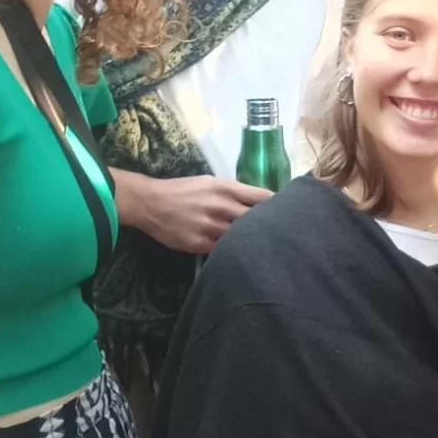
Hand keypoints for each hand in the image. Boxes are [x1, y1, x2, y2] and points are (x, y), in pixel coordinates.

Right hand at [137, 174, 272, 254]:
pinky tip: (240, 255)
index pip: (263, 197)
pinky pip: (224, 251)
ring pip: (242, 238)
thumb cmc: (184, 190)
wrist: (151, 203)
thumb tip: (260, 201)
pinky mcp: (200, 244)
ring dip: (252, 241)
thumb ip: (234, 191)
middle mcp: (221, 206)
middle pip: (256, 219)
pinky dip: (233, 252)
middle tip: (279, 233)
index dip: (277, 206)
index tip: (286, 212)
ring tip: (263, 247)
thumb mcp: (211, 182)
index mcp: (226, 188)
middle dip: (269, 226)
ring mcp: (211, 227)